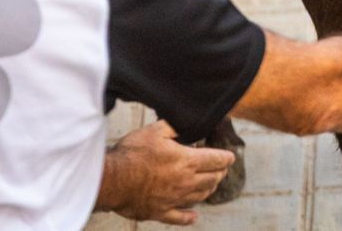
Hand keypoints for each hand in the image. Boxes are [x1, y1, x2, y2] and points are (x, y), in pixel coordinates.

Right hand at [100, 120, 234, 225]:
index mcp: (187, 161)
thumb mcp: (155, 130)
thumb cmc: (132, 154)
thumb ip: (175, 127)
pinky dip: (189, 218)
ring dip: (209, 190)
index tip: (230, 157)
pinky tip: (194, 217)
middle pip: (212, 179)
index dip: (226, 158)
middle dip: (220, 173)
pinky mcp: (160, 212)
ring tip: (211, 185)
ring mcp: (174, 199)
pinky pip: (179, 218)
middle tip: (221, 169)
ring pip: (200, 197)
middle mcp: (185, 182)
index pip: (216, 160)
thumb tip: (187, 123)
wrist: (112, 180)